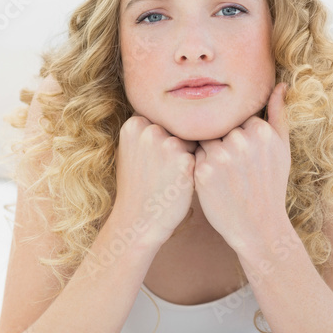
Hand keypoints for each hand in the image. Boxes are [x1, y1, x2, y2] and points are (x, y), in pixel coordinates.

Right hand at [113, 114, 198, 248]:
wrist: (139, 220)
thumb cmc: (139, 186)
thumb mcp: (132, 150)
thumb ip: (148, 129)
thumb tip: (176, 111)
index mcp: (134, 123)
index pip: (166, 119)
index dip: (164, 139)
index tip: (154, 160)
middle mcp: (149, 129)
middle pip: (180, 128)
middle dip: (178, 146)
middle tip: (162, 171)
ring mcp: (167, 143)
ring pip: (192, 141)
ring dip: (189, 157)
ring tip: (170, 177)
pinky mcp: (185, 160)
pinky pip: (200, 156)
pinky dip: (195, 169)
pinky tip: (180, 183)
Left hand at [192, 82, 292, 254]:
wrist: (259, 226)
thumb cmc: (271, 185)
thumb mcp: (282, 149)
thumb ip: (279, 114)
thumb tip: (281, 85)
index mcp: (260, 130)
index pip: (237, 119)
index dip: (238, 137)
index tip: (245, 157)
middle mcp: (240, 140)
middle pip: (219, 128)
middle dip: (223, 144)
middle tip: (234, 169)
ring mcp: (220, 156)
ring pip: (205, 140)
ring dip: (210, 154)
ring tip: (225, 176)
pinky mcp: (202, 172)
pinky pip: (194, 157)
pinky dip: (200, 167)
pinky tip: (214, 183)